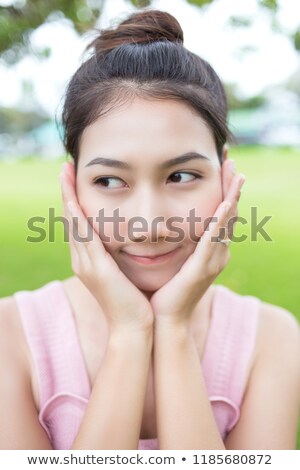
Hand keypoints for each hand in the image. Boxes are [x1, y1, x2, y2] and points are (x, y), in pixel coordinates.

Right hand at [59, 162, 153, 333]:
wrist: (133, 328)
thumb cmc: (134, 302)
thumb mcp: (123, 274)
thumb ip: (119, 257)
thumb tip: (127, 242)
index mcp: (89, 261)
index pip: (79, 225)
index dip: (74, 203)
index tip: (74, 182)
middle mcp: (82, 260)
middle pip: (71, 220)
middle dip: (67, 193)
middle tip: (65, 169)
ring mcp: (85, 264)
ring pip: (73, 223)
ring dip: (68, 197)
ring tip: (65, 174)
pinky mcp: (95, 267)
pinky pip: (83, 235)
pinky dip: (77, 214)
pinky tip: (73, 197)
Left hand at [150, 159, 244, 325]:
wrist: (163, 319)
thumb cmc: (164, 291)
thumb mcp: (175, 260)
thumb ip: (177, 242)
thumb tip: (167, 223)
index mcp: (210, 249)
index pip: (221, 214)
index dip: (224, 189)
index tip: (222, 166)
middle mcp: (217, 253)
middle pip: (229, 213)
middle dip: (232, 186)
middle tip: (231, 160)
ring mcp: (212, 261)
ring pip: (226, 222)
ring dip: (231, 197)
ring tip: (236, 174)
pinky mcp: (202, 268)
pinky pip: (213, 240)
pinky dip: (220, 222)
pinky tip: (224, 204)